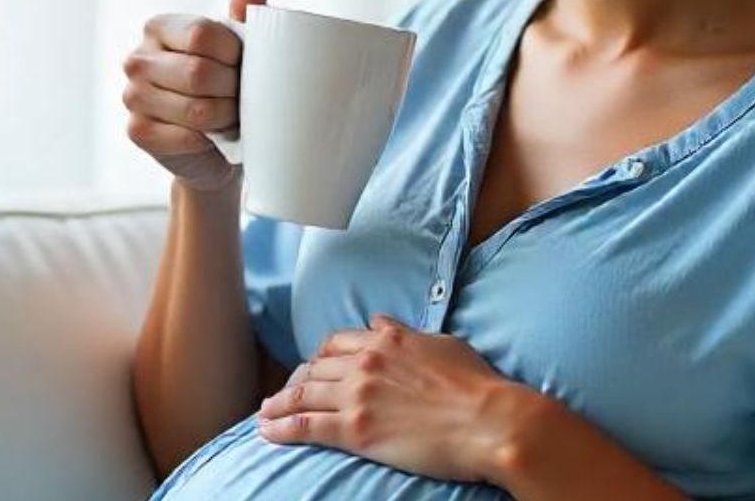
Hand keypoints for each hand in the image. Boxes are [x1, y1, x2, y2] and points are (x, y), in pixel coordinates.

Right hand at [121, 0, 264, 191]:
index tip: (244, 64)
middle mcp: (137, 59)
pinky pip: (186, 137)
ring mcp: (132, 96)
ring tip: (232, 116)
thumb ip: (244, 11)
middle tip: (243, 96)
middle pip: (197, 73)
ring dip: (226, 117)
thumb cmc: (227, 84)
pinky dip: (210, 140)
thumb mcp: (238, 46)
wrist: (217, 144)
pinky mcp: (137, 131)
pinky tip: (214, 136)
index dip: (234, 54)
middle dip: (233, 90)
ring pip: (196, 109)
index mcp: (158, 27)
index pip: (201, 35)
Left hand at [256, 313, 528, 483]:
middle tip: (284, 393)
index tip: (312, 366)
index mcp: (387, 339)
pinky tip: (267, 431)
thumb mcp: (441, 344)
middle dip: (295, 380)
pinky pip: (306, 424)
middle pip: (315, 366)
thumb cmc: (476, 385)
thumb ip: (405, 333)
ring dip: (279, 403)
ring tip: (265, 413)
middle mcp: (366, 361)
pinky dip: (281, 426)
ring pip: (303, 393)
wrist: (489, 420)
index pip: (338, 342)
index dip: (320, 356)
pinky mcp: (356, 428)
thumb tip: (379, 323)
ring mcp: (358, 394)